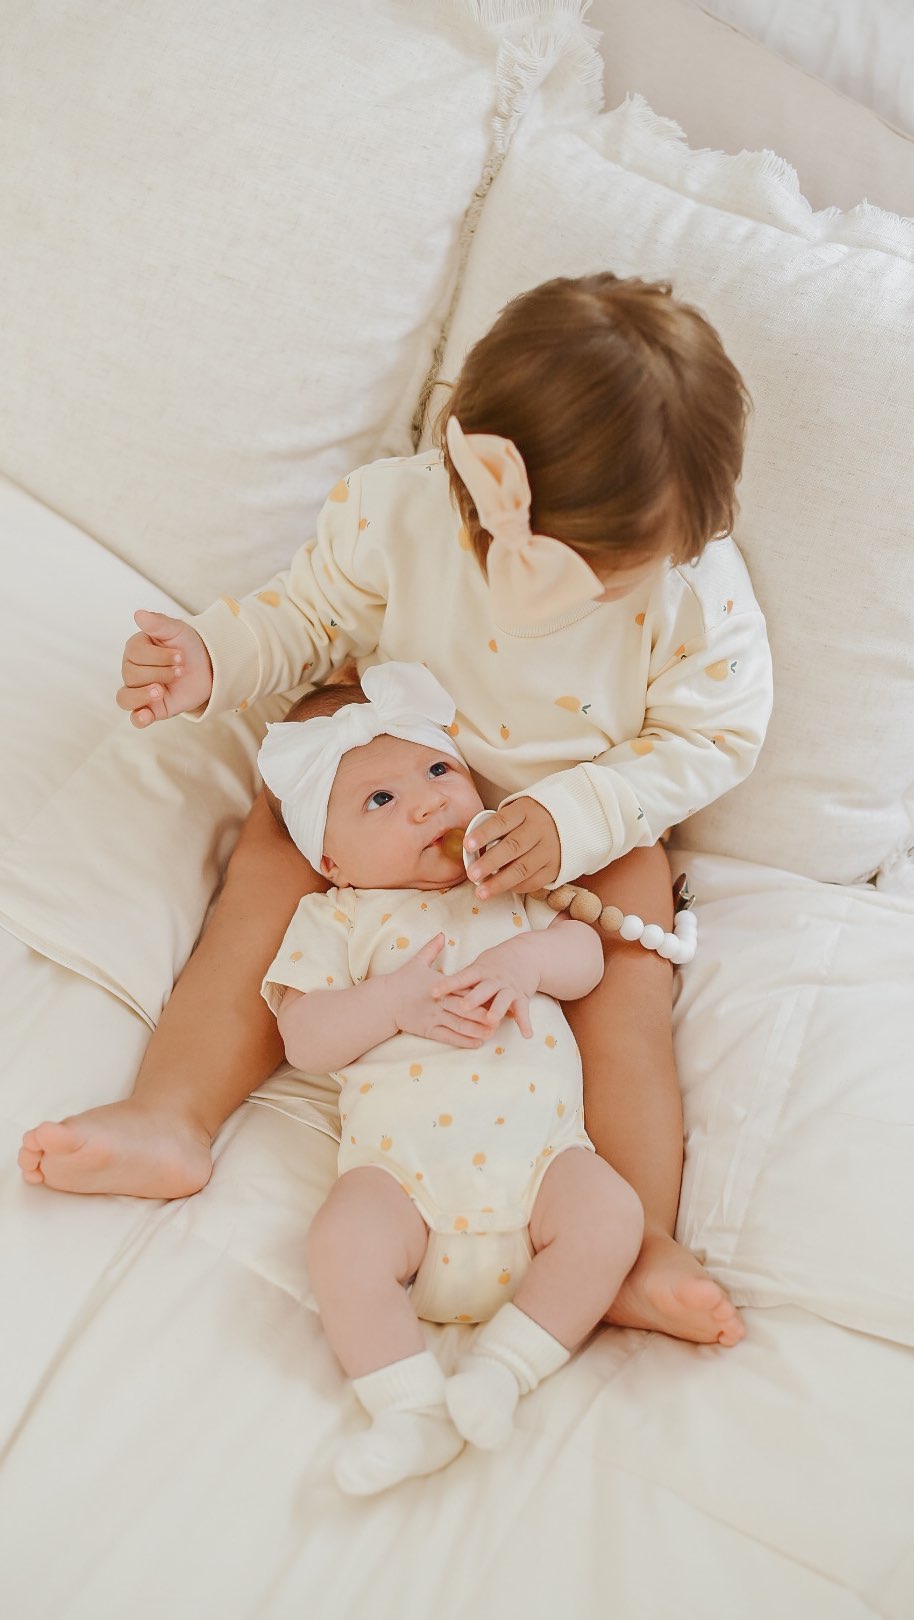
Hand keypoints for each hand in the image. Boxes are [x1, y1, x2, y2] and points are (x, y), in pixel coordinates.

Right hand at [116, 610, 213, 727]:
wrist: (207, 666)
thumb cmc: (187, 645)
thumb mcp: (176, 630)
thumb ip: (158, 623)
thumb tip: (139, 614)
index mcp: (135, 649)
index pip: (135, 654)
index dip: (159, 656)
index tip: (180, 655)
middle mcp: (132, 671)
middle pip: (132, 675)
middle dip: (160, 672)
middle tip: (181, 669)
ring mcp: (140, 691)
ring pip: (125, 698)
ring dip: (143, 694)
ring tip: (162, 690)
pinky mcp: (151, 709)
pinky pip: (135, 718)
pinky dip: (138, 718)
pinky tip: (146, 716)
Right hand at [390, 934, 493, 1047]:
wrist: (383, 1001)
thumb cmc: (401, 981)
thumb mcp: (417, 962)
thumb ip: (432, 949)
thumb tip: (441, 934)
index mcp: (440, 985)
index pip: (464, 988)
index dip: (481, 993)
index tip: (497, 994)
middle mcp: (439, 1002)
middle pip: (465, 1009)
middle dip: (484, 1014)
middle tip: (501, 1017)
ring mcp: (434, 1018)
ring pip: (459, 1025)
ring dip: (477, 1030)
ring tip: (492, 1033)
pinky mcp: (428, 1030)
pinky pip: (449, 1037)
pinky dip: (464, 1041)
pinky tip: (477, 1043)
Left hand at [431, 936, 540, 1038]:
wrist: (526, 955)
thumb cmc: (495, 963)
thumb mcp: (478, 965)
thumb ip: (462, 978)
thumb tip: (435, 984)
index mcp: (480, 971)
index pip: (461, 978)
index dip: (448, 985)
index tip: (434, 992)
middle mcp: (495, 980)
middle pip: (483, 989)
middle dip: (474, 998)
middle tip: (463, 1007)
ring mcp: (509, 989)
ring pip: (503, 1000)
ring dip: (498, 1010)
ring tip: (492, 1021)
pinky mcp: (521, 997)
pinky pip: (523, 1011)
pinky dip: (525, 1022)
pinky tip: (526, 1034)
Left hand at [464, 797, 559, 899]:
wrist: (572, 821)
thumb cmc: (532, 817)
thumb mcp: (518, 811)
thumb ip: (497, 826)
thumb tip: (472, 849)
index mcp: (525, 810)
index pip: (502, 821)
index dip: (484, 834)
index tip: (467, 845)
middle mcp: (540, 829)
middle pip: (513, 847)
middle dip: (490, 863)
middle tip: (472, 875)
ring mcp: (550, 849)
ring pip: (523, 868)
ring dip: (500, 882)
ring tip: (481, 893)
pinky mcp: (556, 866)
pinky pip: (535, 881)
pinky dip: (516, 887)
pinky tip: (502, 890)